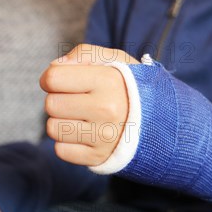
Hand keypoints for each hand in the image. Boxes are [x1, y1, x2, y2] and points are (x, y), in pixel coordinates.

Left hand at [40, 44, 139, 165]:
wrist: (160, 122)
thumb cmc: (129, 87)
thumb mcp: (116, 60)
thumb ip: (84, 54)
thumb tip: (53, 68)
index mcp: (109, 81)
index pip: (53, 78)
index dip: (52, 78)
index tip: (63, 81)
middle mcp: (107, 110)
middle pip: (51, 104)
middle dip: (59, 100)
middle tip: (78, 101)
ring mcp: (104, 137)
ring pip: (53, 129)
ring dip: (62, 122)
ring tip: (83, 118)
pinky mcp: (98, 158)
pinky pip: (61, 151)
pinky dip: (68, 143)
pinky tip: (86, 135)